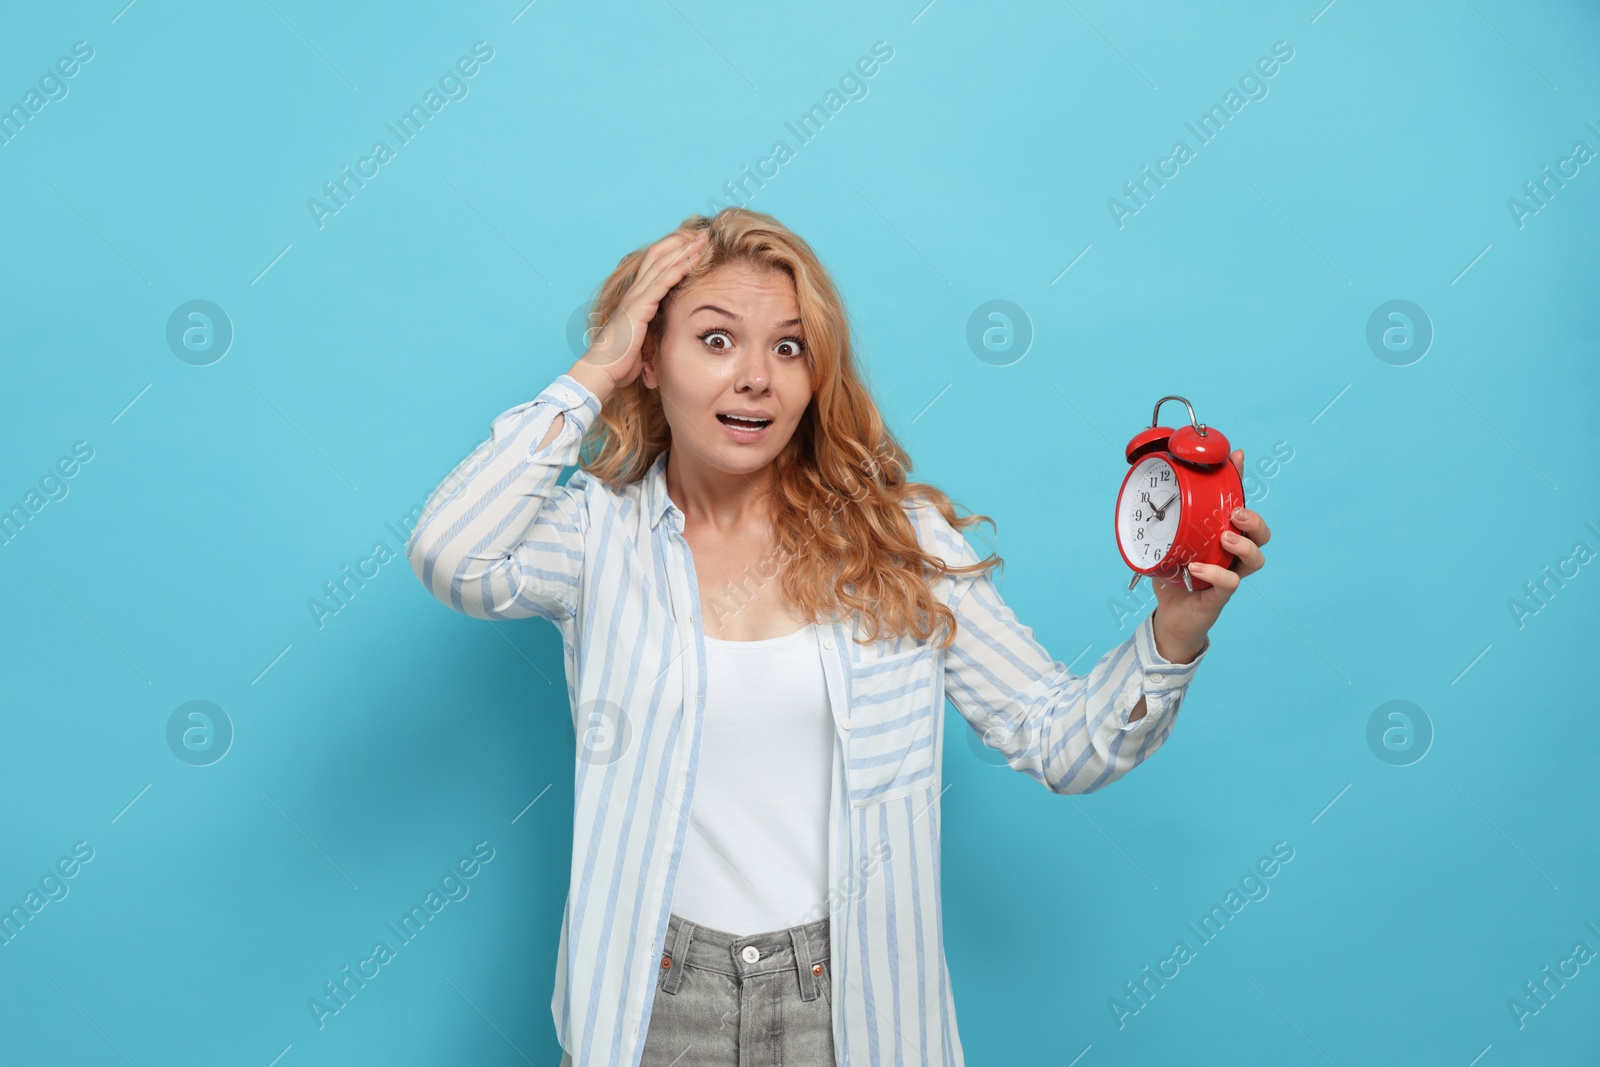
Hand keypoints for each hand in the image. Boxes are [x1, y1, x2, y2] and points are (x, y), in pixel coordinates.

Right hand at [572, 226, 708, 393]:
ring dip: (684, 250)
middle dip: (680, 243)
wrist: (602, 369)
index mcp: (635, 298)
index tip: (691, 245)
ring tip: (702, 238)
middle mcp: (635, 292)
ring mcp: (636, 297)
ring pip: (662, 264)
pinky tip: (693, 258)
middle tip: (701, 233)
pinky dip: (680, 268)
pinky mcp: (640, 307)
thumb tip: (663, 335)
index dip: (672, 253)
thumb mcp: (641, 340)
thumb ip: (651, 331)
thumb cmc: (620, 360)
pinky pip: (663, 282)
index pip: (654, 266)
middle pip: (658, 257)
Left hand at [1148, 448, 1270, 662]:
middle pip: (1261, 534)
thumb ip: (1163, 523)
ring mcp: (1229, 575)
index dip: (1240, 481)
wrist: (1170, 618)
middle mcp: (1232, 555)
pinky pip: (1229, 583)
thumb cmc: (1173, 578)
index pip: (1239, 506)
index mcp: (1222, 537)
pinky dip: (1215, 574)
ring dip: (1244, 544)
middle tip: (1234, 513)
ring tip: (1224, 539)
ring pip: (1256, 558)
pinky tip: (1197, 569)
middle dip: (1254, 519)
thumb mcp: (1166, 544)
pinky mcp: (1219, 597)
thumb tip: (1148, 493)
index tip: (1236, 457)